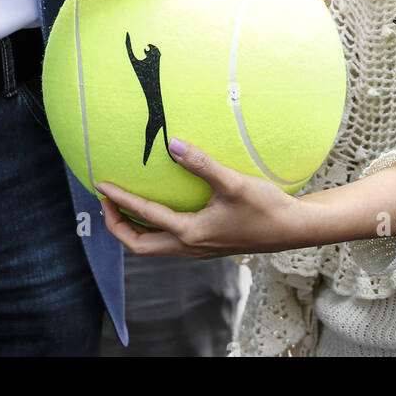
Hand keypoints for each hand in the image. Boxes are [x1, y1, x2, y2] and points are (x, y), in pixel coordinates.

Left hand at [96, 140, 308, 256]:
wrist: (294, 229)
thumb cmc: (266, 208)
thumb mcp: (234, 183)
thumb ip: (202, 164)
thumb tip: (173, 145)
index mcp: (191, 234)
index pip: (145, 217)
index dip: (119, 201)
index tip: (101, 186)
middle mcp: (191, 247)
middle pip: (140, 246)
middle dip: (117, 226)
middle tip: (104, 203)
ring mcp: (199, 249)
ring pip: (155, 247)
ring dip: (134, 229)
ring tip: (122, 207)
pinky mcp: (208, 244)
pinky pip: (169, 241)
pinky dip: (153, 228)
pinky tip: (158, 210)